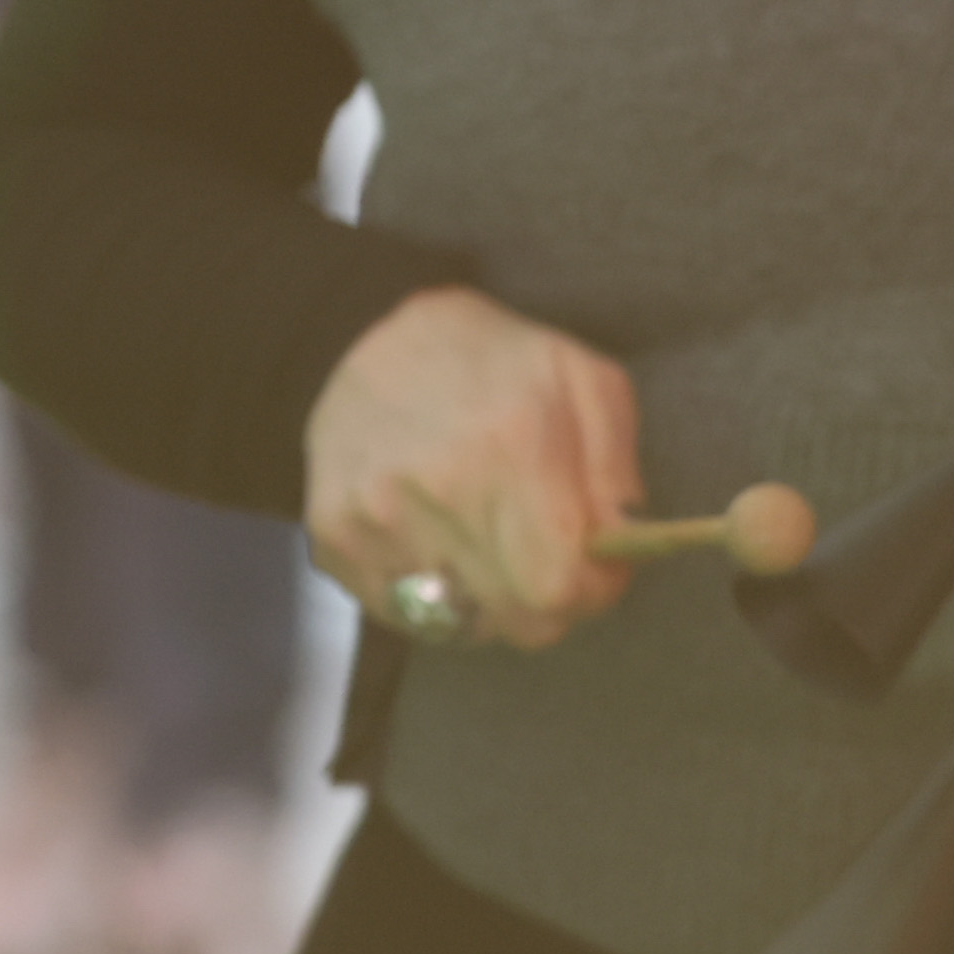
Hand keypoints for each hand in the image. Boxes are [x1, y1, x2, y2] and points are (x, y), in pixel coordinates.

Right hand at [305, 284, 646, 653]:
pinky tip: (439, 546)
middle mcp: (433, 489)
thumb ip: (617, 469)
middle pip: (518, 620)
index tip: (594, 565)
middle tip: (545, 554)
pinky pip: (405, 614)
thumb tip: (621, 544)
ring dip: (491, 598)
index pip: (559, 590)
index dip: (592, 592)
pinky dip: (435, 596)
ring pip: (465, 622)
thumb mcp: (584, 380)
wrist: (365, 330)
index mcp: (507, 449)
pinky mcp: (331, 534)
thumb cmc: (492, 360)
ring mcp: (373, 516)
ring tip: (488, 541)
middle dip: (548, 599)